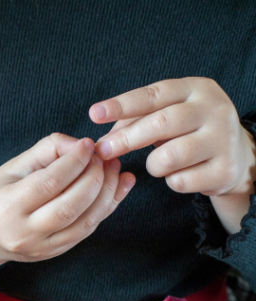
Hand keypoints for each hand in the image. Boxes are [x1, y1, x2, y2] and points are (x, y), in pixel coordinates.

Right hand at [0, 134, 134, 279]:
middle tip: (104, 157)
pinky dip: (106, 207)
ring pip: (85, 222)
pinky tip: (117, 187)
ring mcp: (40, 248)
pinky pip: (87, 231)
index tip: (88, 144)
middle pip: (70, 206)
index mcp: (6, 207)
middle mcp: (23, 233)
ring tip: (115, 169)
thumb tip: (82, 145)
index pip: (49, 183)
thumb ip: (48, 150)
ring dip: (107, 193)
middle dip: (95, 177)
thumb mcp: (14, 166)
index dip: (74, 161)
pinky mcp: (54, 253)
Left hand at [91, 78, 255, 231]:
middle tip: (102, 151)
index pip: (154, 95)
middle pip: (161, 123)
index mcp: (196, 89)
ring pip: (169, 156)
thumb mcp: (167, 116)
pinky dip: (171, 182)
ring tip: (159, 164)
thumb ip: (135, 121)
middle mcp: (214, 109)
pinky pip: (180, 181)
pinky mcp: (225, 169)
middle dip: (126, 139)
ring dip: (153, 165)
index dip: (122, 105)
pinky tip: (181, 175)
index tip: (94, 114)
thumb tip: (102, 141)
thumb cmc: (189, 132)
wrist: (236, 157)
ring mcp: (223, 139)